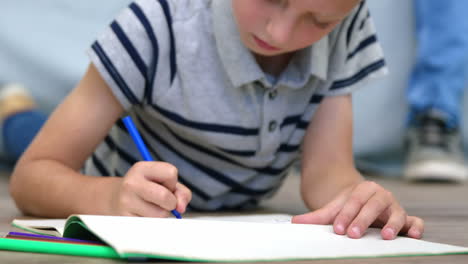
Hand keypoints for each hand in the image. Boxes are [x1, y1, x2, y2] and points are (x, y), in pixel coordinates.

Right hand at [109, 161, 191, 216]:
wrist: (116, 201)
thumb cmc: (148, 191)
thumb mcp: (164, 183)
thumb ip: (181, 193)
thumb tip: (180, 209)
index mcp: (141, 168)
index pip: (171, 173)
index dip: (172, 183)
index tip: (164, 185)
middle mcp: (131, 183)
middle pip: (165, 196)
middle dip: (170, 202)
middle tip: (163, 202)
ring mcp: (126, 203)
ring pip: (160, 215)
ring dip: (162, 215)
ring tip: (151, 209)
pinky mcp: (125, 220)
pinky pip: (152, 226)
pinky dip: (154, 224)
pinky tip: (144, 216)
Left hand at [291, 181, 423, 239]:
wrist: (363, 202)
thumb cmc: (348, 208)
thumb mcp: (333, 210)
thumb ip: (316, 217)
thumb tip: (294, 222)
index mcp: (363, 190)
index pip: (354, 202)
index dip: (345, 215)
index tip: (337, 229)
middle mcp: (381, 196)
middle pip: (373, 206)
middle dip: (363, 220)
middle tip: (353, 234)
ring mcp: (395, 207)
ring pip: (396, 212)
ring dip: (392, 224)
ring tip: (386, 236)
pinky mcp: (406, 219)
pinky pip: (416, 221)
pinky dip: (416, 226)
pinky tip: (412, 235)